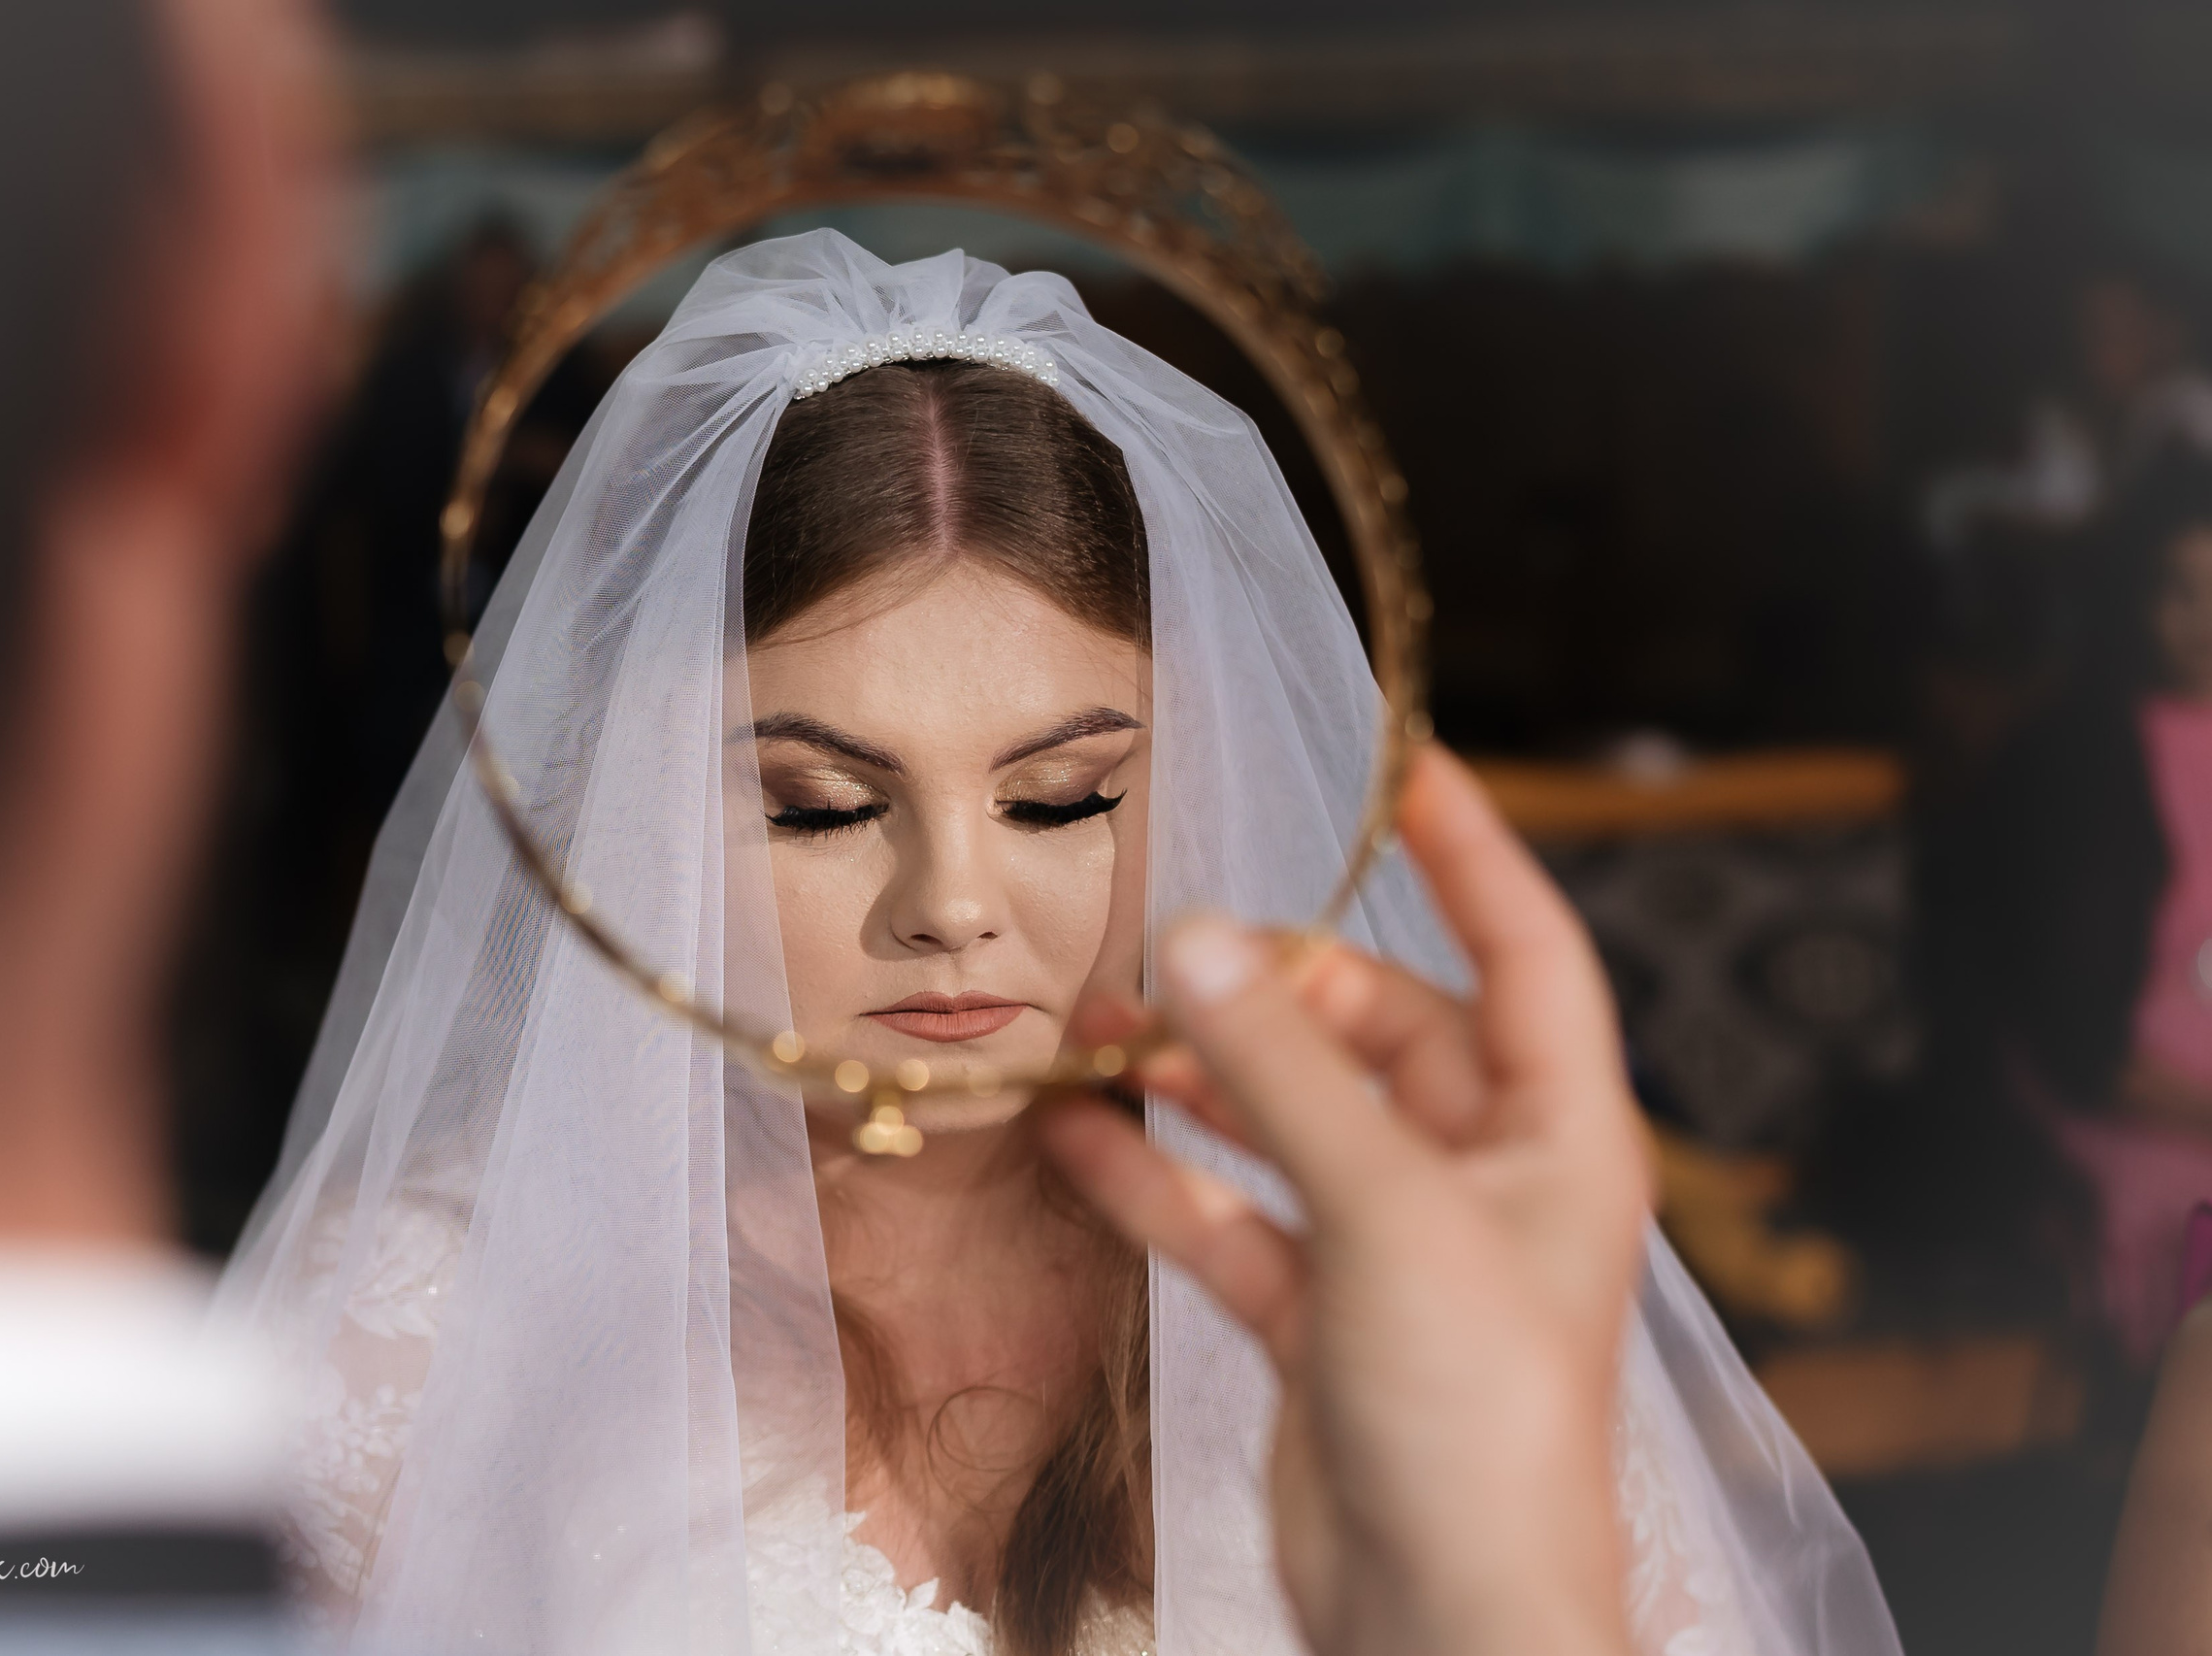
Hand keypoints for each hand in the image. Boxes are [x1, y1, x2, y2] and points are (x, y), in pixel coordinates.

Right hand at [1038, 746, 1648, 1655]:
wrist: (1443, 1616)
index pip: (1525, 950)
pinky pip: (1230, 1214)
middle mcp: (1481, 1176)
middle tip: (1161, 955)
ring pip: (1288, 1120)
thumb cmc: (1472, 1417)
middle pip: (1375, 1031)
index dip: (1469, 856)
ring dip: (1198, 1077)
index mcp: (1554, 1134)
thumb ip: (1283, 1077)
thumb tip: (1196, 944)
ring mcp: (1393, 1247)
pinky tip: (1076, 1135)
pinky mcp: (1319, 1316)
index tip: (1402, 768)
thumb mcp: (1384, 1213)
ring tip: (1094, 1030)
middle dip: (1268, 991)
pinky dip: (1159, 1176)